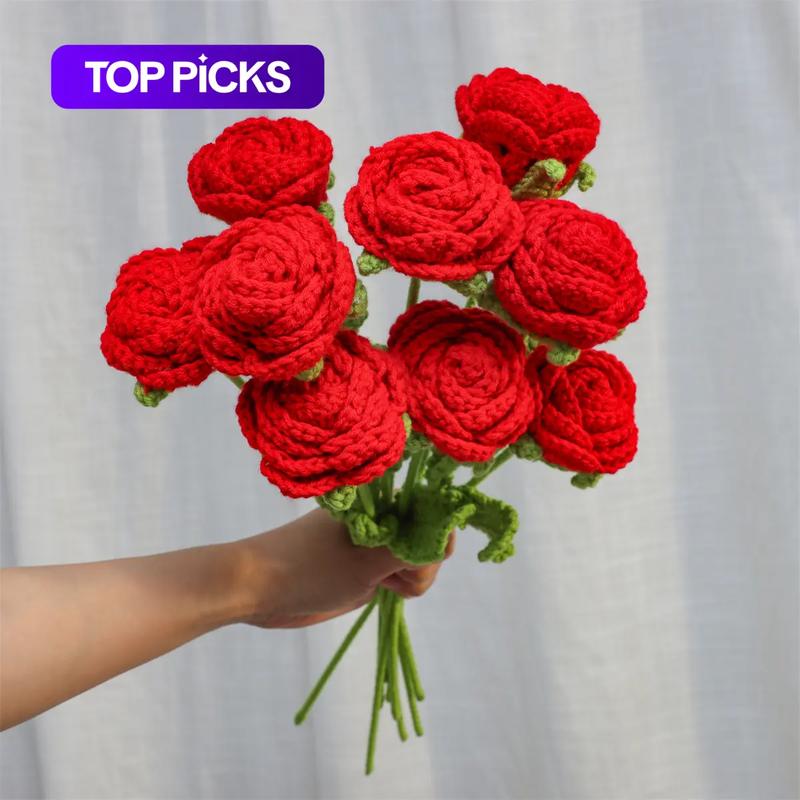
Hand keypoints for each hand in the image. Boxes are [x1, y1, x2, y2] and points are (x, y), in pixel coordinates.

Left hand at [234, 509, 453, 628]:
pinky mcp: (363, 568)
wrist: (256, 588)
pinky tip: (381, 591)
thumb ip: (412, 552)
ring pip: (414, 561)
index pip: (432, 514)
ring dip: (408, 579)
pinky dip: (397, 586)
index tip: (425, 559)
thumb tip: (444, 540)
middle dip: (420, 565)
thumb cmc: (310, 567)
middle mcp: (380, 520)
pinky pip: (397, 574)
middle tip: (392, 578)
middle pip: (426, 540)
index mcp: (380, 504)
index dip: (437, 538)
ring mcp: (371, 545)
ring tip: (380, 586)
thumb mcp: (368, 563)